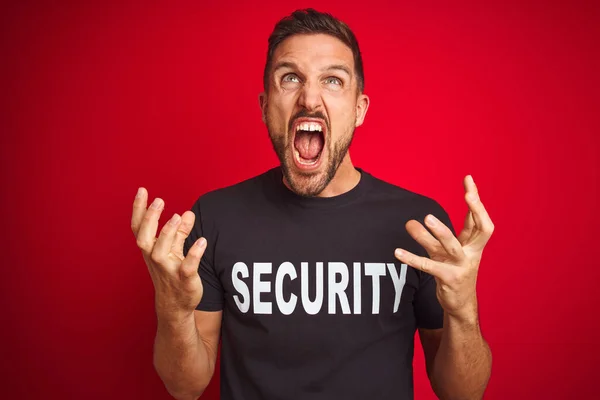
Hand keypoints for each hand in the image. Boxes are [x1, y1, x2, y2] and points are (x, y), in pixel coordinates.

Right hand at [131, 188, 206, 320]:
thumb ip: (181, 232)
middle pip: (145, 238)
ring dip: (168, 234)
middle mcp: (155, 259)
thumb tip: (188, 213)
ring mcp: (168, 270)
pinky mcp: (184, 281)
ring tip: (178, 216)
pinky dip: (194, 254)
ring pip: (161, 252)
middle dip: (150, 219)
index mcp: (150, 249)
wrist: (175, 306)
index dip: (139, 210)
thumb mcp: (174, 250)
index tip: (142, 190)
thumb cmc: (173, 273)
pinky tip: (202, 241)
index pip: (139, 228)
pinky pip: (187, 267)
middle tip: (159, 200)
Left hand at [394, 175, 493, 320]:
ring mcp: (462, 267)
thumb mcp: (451, 251)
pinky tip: (397, 252)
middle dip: (475, 211)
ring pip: (450, 246)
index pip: (479, 218)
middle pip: (480, 230)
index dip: (476, 201)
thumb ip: (439, 234)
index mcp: (474, 245)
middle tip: (467, 195)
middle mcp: (472, 253)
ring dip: (437, 232)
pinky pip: (429, 266)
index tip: (468, 180)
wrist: (461, 305)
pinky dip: (412, 258)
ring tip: (419, 220)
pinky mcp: (448, 279)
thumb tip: (418, 218)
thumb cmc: (455, 272)